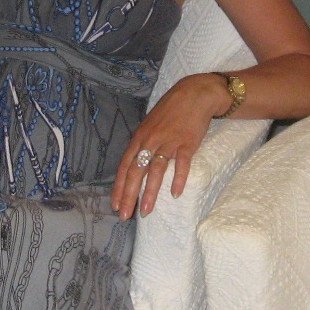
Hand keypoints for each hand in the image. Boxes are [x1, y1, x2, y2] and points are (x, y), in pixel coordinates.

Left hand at [111, 74, 226, 219]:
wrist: (194, 94)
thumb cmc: (171, 111)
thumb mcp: (150, 125)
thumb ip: (142, 144)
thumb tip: (135, 164)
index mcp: (139, 138)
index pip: (125, 166)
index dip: (119, 187)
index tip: (115, 205)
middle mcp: (150, 141)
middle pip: (136, 171)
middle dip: (129, 195)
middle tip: (125, 215)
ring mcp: (168, 142)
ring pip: (155, 170)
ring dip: (150, 193)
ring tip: (146, 211)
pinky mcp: (186, 143)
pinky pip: (181, 164)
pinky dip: (178, 179)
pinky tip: (175, 194)